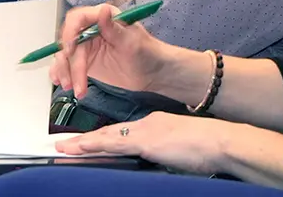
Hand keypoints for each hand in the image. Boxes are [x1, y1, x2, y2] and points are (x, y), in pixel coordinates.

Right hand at [50, 4, 168, 98]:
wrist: (152, 72)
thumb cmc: (146, 52)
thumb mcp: (131, 41)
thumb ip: (113, 27)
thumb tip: (102, 10)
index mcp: (104, 17)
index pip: (78, 18)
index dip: (70, 32)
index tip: (70, 50)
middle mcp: (92, 29)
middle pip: (69, 41)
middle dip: (69, 62)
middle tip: (74, 81)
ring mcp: (87, 46)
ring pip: (65, 55)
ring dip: (64, 71)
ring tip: (72, 88)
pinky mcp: (85, 61)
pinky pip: (67, 65)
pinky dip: (61, 73)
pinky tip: (61, 82)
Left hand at [56, 111, 233, 175]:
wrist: (219, 140)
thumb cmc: (206, 147)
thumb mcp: (178, 148)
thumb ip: (161, 150)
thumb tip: (152, 159)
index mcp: (154, 125)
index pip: (121, 134)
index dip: (100, 139)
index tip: (83, 144)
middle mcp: (147, 124)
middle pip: (110, 135)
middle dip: (86, 142)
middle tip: (62, 146)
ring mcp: (146, 131)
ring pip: (108, 138)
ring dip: (84, 144)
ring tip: (64, 148)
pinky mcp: (148, 141)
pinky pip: (116, 144)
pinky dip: (96, 145)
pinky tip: (82, 147)